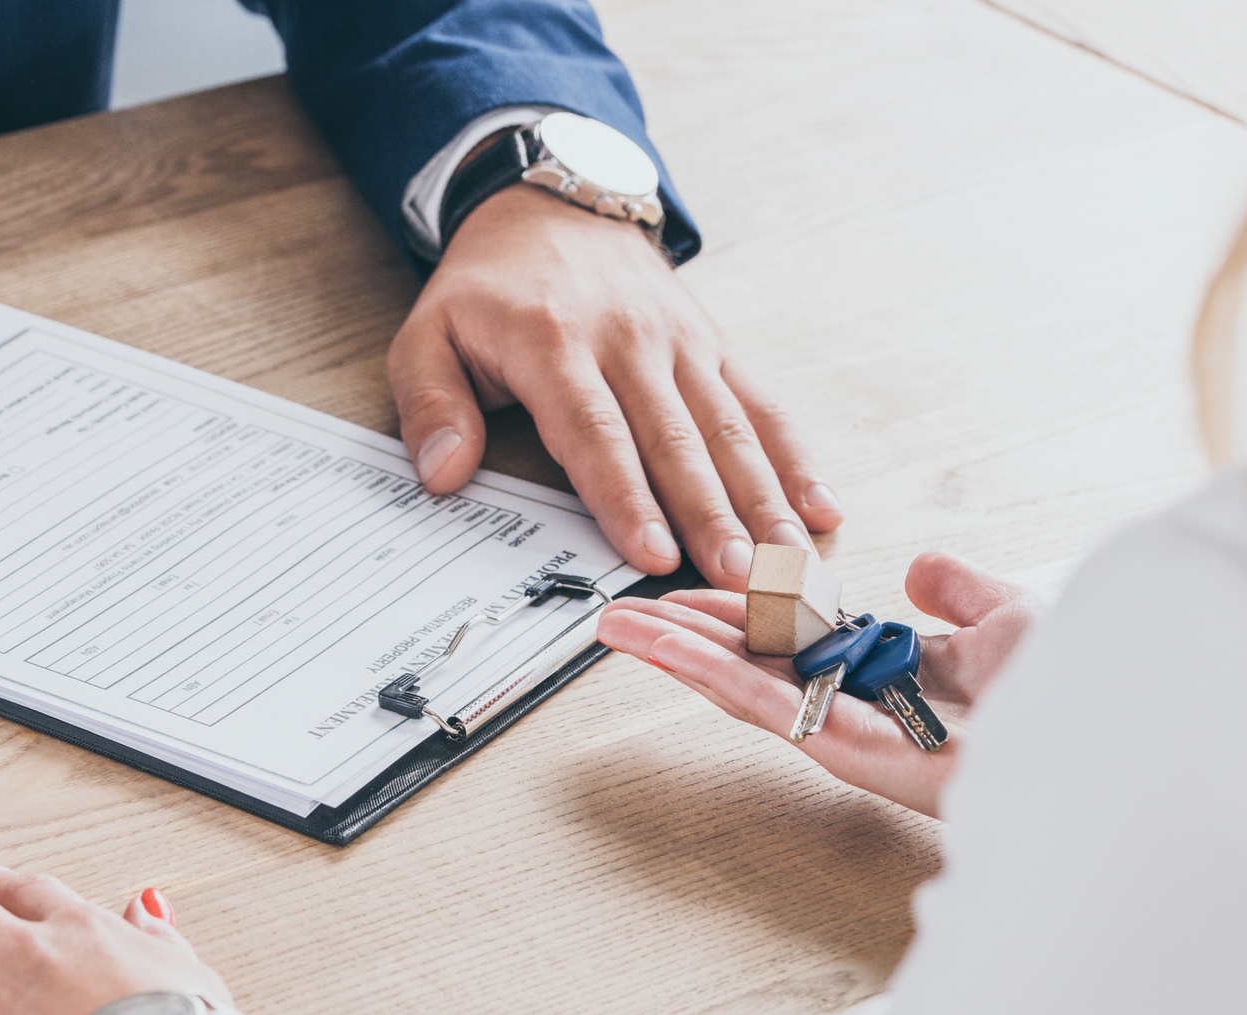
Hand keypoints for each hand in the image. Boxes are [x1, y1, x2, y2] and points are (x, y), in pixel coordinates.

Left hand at [388, 185, 843, 589]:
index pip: (594, 431)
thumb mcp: (426, 334)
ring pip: (727, 426)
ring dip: (762, 497)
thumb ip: (429, 404)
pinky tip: (820, 504)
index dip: (625, 497)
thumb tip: (443, 473)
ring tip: (786, 557)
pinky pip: (758, 404)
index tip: (651, 552)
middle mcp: (629, 341)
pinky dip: (793, 456)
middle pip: (675, 439)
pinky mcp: (712, 345)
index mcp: (554, 343)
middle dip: (710, 513)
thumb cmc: (487, 288)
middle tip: (738, 576)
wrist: (550, 206)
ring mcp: (680, 342)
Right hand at [597, 552, 1037, 815]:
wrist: (1112, 736)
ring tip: (613, 626)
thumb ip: (961, 593)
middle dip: (683, 633)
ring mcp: (848, 729)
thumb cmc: (1081, 689)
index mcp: (896, 671)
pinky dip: (706, 673)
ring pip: (741, 683)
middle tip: (619, 611)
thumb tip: (921, 567)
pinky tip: (662, 648)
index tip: (688, 588)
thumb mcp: (1013, 616)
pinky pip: (763, 706)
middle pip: (751, 661)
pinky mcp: (845, 751)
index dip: (739, 609)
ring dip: (672, 652)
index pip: (795, 636)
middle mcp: (864, 702)